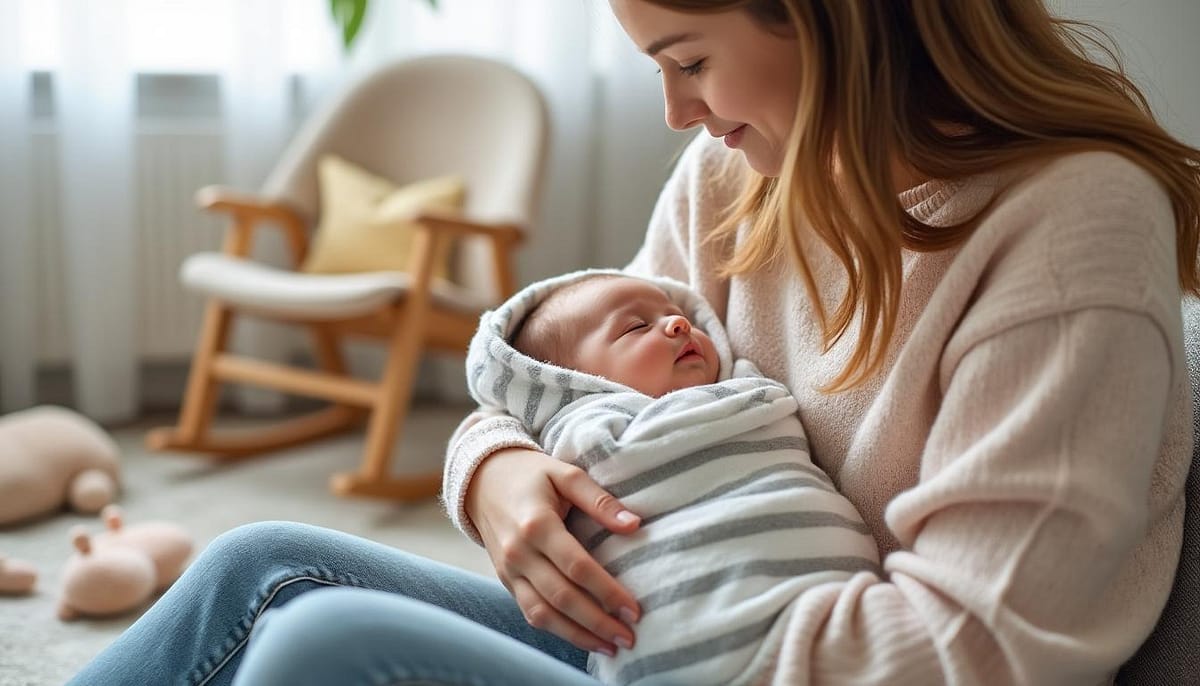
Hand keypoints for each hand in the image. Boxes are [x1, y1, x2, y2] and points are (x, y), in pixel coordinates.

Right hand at [466, 447, 642, 655]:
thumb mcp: (566, 474)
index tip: (634, 609)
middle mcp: (519, 552)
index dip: (607, 591)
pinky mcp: (506, 580)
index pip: (577, 566)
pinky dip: (557, 630)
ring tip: (610, 646)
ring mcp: (509, 570)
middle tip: (630, 636)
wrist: (481, 480)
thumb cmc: (530, 474)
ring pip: (543, 614)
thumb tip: (634, 525)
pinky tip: (583, 637)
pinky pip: (530, 612)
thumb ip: (600, 500)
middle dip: (598, 622)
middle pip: (562, 597)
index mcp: (537, 524)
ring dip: (578, 635)